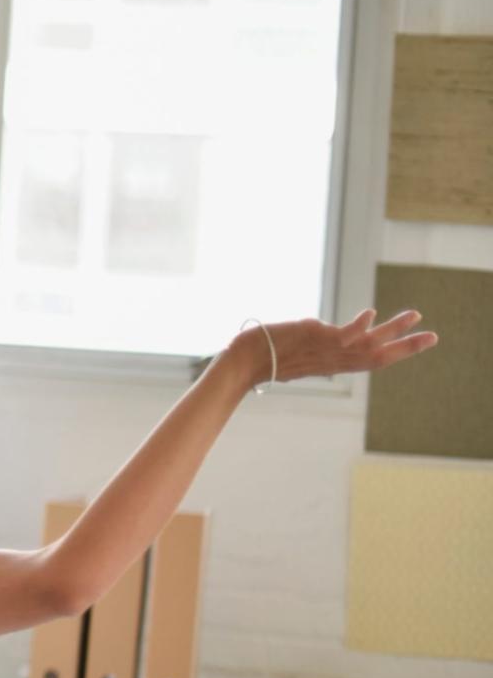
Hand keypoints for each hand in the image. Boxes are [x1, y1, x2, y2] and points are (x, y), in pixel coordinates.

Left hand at [235, 309, 439, 387]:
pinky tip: (371, 312)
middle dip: (408, 346)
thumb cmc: (264, 359)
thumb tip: (318, 332)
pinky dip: (359, 326)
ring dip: (394, 330)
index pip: (370, 361)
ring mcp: (326, 350)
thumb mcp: (297, 355)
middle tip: (434, 336)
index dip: (393, 353)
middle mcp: (333, 360)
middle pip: (379, 357)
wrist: (243, 363)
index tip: (413, 343)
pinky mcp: (315, 338)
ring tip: (415, 314)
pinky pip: (342, 335)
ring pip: (369, 344)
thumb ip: (313, 348)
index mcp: (332, 365)